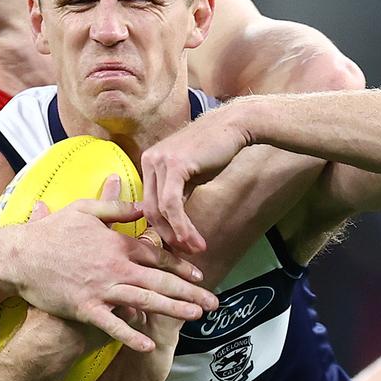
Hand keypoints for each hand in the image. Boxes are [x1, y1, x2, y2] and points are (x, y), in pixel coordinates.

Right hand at [11, 176, 217, 353]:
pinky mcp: (84, 308)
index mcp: (116, 244)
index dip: (180, 266)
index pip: (156, 256)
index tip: (200, 275)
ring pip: (143, 301)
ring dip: (172, 310)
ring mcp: (100, 289)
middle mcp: (114, 267)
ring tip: (195, 317)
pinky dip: (130, 335)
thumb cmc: (50, 232)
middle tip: (213, 302)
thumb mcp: (84, 210)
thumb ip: (116, 208)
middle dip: (189, 292)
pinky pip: (111, 325)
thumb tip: (142, 207)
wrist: (18, 257)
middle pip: (159, 281)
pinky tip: (148, 345)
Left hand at [141, 108, 249, 253]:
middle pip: (150, 210)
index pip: (148, 203)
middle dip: (167, 236)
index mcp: (149, 162)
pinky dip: (182, 226)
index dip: (161, 228)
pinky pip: (172, 204)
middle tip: (185, 252)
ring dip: (178, 235)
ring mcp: (159, 161)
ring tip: (195, 249)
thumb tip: (172, 227)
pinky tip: (193, 239)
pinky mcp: (174, 165)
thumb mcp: (189, 176)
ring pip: (160, 210)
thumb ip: (176, 196)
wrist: (232, 127)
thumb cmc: (213, 151)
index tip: (177, 245)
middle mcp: (149, 160)